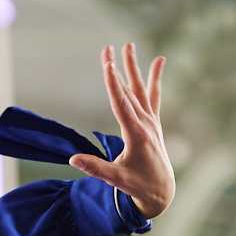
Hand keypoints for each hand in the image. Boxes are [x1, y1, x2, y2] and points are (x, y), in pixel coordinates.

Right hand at [68, 44, 173, 218]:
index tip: (108, 64)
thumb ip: (96, 168)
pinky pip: (154, 95)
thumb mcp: (116, 180)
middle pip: (128, 91)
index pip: (121, 104)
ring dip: (133, 67)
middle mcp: (145, 124)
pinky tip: (160, 60)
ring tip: (128, 45)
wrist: (162, 190)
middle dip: (117, 69)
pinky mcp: (154, 122)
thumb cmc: (138, 186)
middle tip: (106, 48)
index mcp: (136, 135)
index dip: (113, 84)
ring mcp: (151, 121)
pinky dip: (155, 78)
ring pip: (140, 89)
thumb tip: (73, 159)